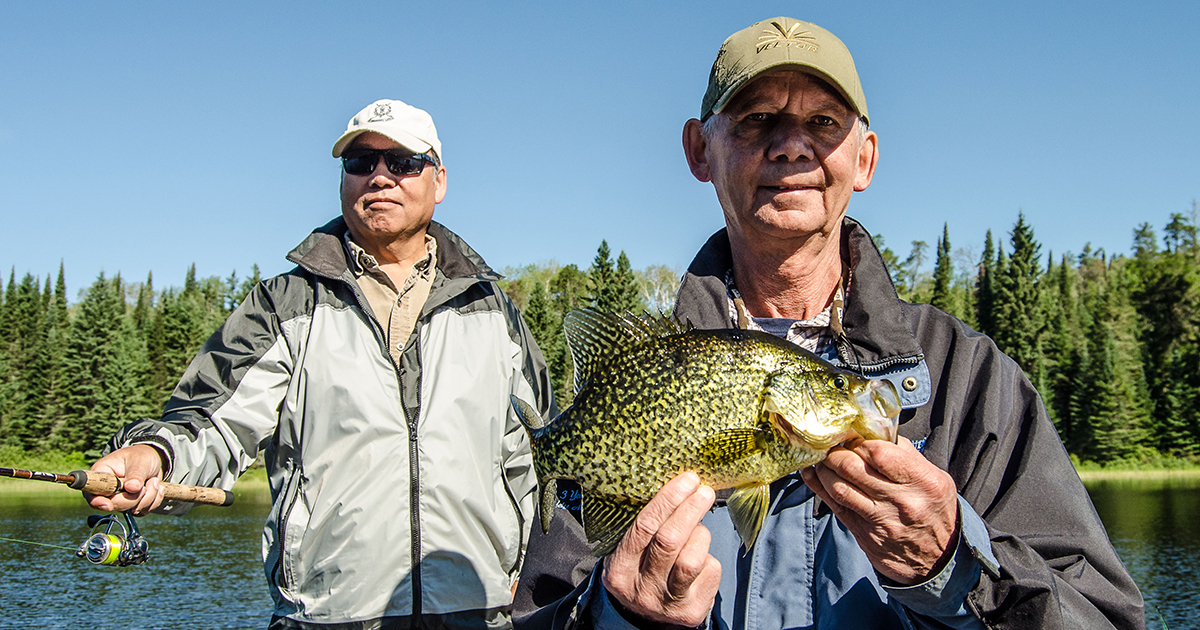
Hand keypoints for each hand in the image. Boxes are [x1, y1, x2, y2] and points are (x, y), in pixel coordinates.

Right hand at [85, 444, 165, 515]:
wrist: (153, 460)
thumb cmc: (141, 456)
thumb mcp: (139, 460)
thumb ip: (135, 474)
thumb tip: (131, 489)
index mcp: (102, 473)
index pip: (92, 492)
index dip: (98, 501)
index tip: (108, 505)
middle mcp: (107, 489)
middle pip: (115, 505)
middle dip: (135, 497)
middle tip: (145, 484)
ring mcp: (119, 499)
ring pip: (131, 510)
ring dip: (148, 497)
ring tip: (152, 480)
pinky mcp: (131, 505)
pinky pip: (142, 511)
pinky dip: (153, 501)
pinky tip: (155, 488)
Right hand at [601, 472, 720, 627]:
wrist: (647, 617)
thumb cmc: (642, 570)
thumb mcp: (631, 552)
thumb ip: (647, 527)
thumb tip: (679, 488)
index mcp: (620, 569)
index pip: (644, 527)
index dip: (668, 500)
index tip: (687, 481)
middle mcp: (641, 589)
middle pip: (670, 541)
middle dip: (690, 510)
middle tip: (703, 491)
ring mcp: (667, 603)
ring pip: (692, 558)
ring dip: (700, 535)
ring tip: (698, 530)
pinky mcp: (692, 612)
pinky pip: (709, 571)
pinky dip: (708, 558)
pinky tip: (700, 558)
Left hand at [801, 437, 958, 584]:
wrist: (937, 562)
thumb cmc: (934, 512)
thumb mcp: (935, 479)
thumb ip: (907, 454)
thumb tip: (876, 431)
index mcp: (923, 482)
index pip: (879, 452)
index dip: (859, 441)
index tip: (854, 437)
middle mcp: (901, 501)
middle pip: (852, 467)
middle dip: (836, 451)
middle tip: (832, 445)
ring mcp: (880, 520)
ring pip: (838, 487)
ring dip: (824, 468)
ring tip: (824, 459)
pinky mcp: (863, 534)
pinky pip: (834, 506)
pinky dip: (819, 486)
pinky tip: (813, 474)